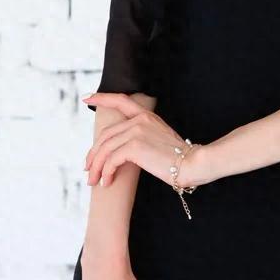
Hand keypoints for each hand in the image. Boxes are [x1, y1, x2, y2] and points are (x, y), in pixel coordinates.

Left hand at [82, 91, 214, 189]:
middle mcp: (139, 120)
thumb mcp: (158, 139)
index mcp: (146, 116)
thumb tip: (119, 152)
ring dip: (96, 167)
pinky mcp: (135, 146)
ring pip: (105, 149)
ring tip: (94, 180)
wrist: (192, 163)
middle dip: (93, 154)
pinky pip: (112, 160)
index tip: (87, 98)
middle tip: (88, 170)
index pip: (120, 100)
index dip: (102, 98)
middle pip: (105, 135)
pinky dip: (106, 172)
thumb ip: (140, 137)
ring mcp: (136, 131)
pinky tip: (107, 181)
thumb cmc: (178, 158)